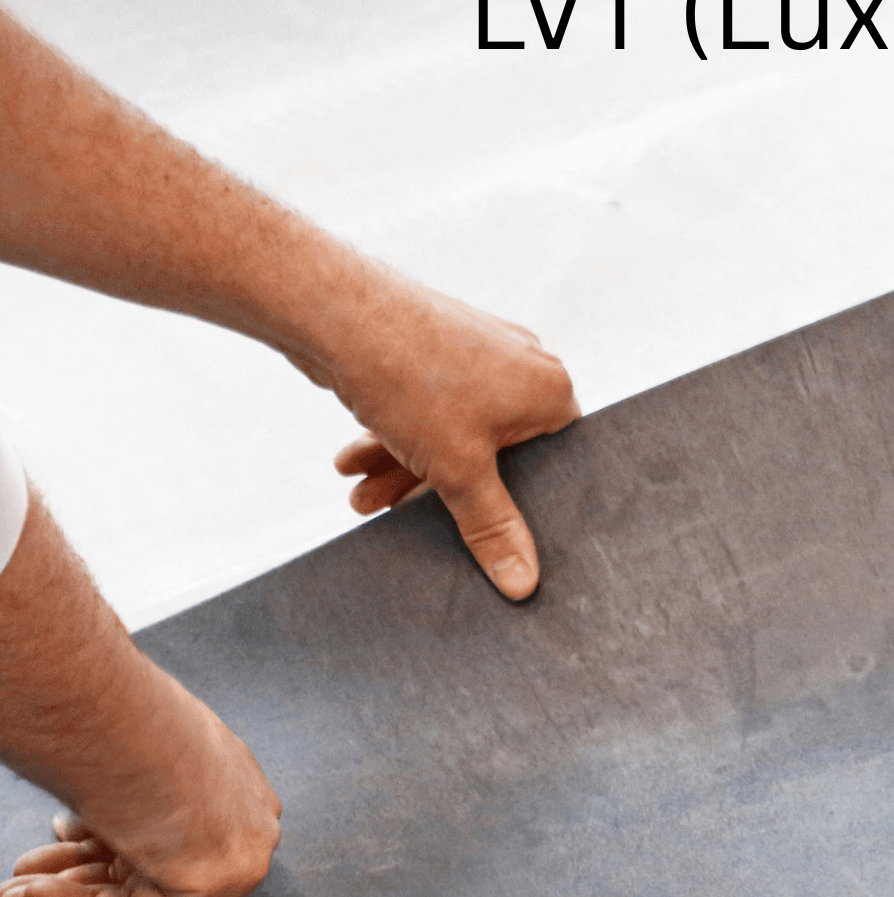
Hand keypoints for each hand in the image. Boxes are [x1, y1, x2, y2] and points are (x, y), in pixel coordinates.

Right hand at [0, 710, 280, 896]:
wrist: (134, 729)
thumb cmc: (118, 718)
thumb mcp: (119, 747)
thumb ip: (118, 788)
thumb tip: (79, 814)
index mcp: (228, 776)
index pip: (167, 825)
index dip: (104, 836)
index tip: (59, 832)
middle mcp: (241, 818)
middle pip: (150, 863)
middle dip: (75, 871)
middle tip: (21, 874)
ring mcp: (234, 853)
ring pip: (137, 894)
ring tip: (7, 894)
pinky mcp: (212, 884)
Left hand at [325, 278, 580, 600]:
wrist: (333, 310)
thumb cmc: (411, 379)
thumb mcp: (459, 471)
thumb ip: (495, 529)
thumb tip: (525, 586)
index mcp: (550, 391)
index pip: (557, 465)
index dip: (525, 503)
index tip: (494, 530)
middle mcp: (523, 367)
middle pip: (497, 455)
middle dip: (439, 492)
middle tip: (400, 516)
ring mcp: (478, 354)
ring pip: (452, 434)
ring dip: (404, 469)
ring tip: (362, 497)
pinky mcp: (436, 348)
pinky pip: (427, 410)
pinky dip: (394, 438)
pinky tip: (353, 461)